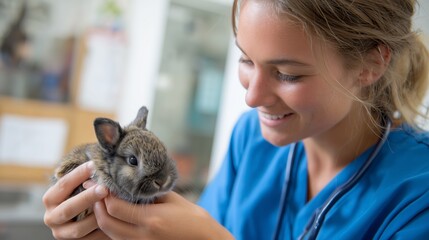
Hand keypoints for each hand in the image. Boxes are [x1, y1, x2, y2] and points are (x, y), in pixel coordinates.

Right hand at [43, 161, 110, 239]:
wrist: (81, 218)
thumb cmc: (83, 193)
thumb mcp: (79, 184)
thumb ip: (85, 174)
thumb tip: (100, 157)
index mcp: (50, 199)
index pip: (63, 185)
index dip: (78, 175)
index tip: (94, 165)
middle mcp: (52, 217)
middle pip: (68, 209)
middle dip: (87, 198)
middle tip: (104, 189)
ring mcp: (62, 232)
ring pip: (79, 228)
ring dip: (96, 217)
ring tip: (111, 206)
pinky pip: (90, 239)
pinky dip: (102, 231)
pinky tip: (114, 221)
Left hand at [93, 191, 233, 239]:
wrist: (204, 239)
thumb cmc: (192, 217)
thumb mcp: (172, 199)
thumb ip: (150, 192)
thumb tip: (131, 182)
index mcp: (151, 219)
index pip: (115, 207)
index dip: (105, 195)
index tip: (103, 182)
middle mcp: (143, 235)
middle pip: (106, 223)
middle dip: (98, 207)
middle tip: (97, 192)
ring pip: (110, 234)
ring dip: (103, 218)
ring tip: (102, 203)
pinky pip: (120, 239)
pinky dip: (112, 228)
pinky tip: (114, 216)